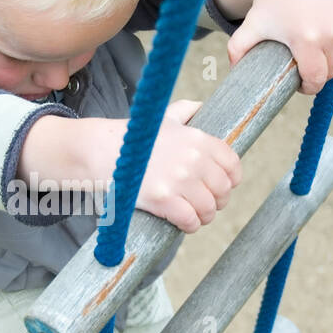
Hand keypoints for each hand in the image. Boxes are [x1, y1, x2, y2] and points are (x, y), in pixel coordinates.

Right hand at [133, 99, 241, 232]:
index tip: (220, 187)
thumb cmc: (134, 138)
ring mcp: (179, 179)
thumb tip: (200, 106)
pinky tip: (182, 222)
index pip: (232, 165)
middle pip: (223, 190)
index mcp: (198, 139)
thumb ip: (185, 111)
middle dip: (216, 201)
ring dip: (203, 216)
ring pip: (208, 208)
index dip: (230, 180)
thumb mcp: (163, 118)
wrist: (101, 151)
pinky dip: (190, 225)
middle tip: (204, 204)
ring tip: (193, 215)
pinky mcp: (163, 199)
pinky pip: (190, 220)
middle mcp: (193, 158)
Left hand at [225, 0, 332, 94]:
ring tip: (317, 48)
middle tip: (307, 66)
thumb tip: (232, 71)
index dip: (309, 86)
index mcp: (308, 40)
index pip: (317, 79)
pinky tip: (330, 31)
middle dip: (320, 72)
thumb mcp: (250, 26)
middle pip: (332, 69)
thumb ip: (237, 50)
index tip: (302, 84)